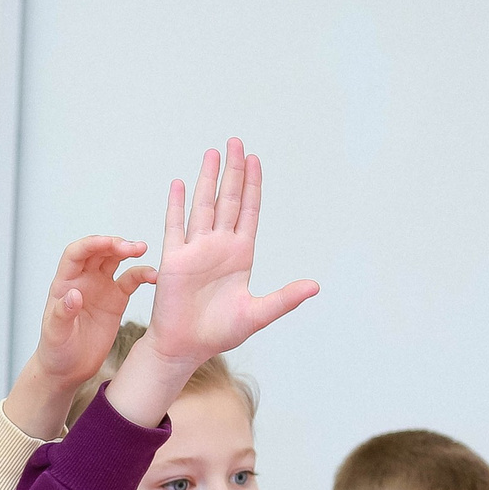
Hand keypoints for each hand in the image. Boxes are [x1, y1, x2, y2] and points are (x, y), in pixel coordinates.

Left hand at [2, 237, 154, 438]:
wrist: (69, 369)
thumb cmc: (55, 351)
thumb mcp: (55, 335)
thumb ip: (62, 314)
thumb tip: (74, 295)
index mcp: (64, 283)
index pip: (77, 253)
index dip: (93, 244)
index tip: (110, 244)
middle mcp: (83, 280)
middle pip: (99, 251)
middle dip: (115, 244)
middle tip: (132, 248)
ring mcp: (101, 288)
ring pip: (115, 260)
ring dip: (129, 251)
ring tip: (142, 249)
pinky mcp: (116, 300)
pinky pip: (131, 280)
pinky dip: (142, 274)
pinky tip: (154, 276)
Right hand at [108, 140, 315, 426]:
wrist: (184, 347)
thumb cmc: (219, 333)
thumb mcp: (258, 314)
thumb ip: (284, 299)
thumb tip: (315, 286)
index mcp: (241, 255)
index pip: (249, 211)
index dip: (253, 185)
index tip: (256, 160)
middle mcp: (219, 247)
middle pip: (228, 200)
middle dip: (233, 171)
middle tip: (236, 142)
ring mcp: (195, 250)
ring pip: (203, 206)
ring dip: (207, 180)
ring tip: (212, 153)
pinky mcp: (173, 259)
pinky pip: (175, 226)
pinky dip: (176, 204)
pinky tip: (179, 183)